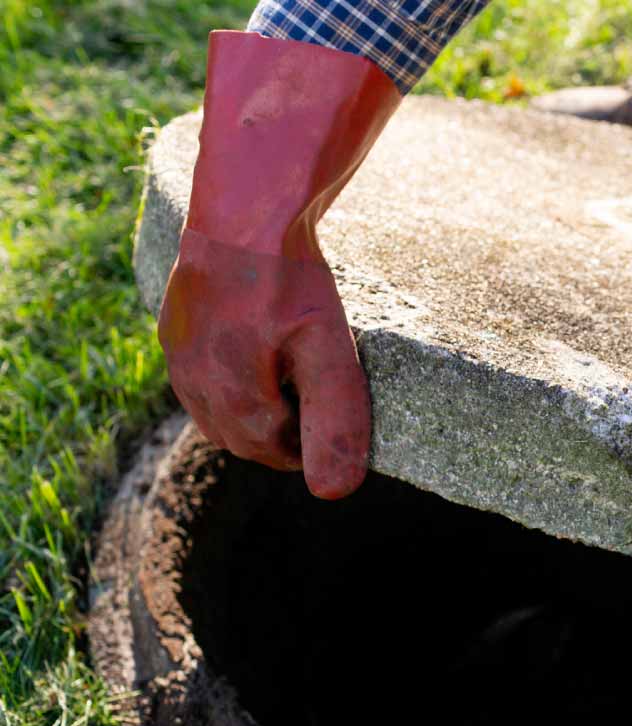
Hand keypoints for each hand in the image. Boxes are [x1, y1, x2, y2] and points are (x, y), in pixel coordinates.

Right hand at [158, 230, 370, 498]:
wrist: (246, 205)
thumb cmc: (289, 277)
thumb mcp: (327, 350)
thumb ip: (333, 419)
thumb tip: (335, 493)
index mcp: (227, 396)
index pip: (269, 450)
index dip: (306, 449)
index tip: (335, 429)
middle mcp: (191, 379)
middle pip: (238, 434)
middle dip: (278, 434)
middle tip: (319, 408)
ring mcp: (177, 350)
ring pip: (215, 406)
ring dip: (253, 407)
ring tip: (295, 380)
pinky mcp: (175, 323)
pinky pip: (201, 372)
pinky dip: (232, 377)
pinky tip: (263, 351)